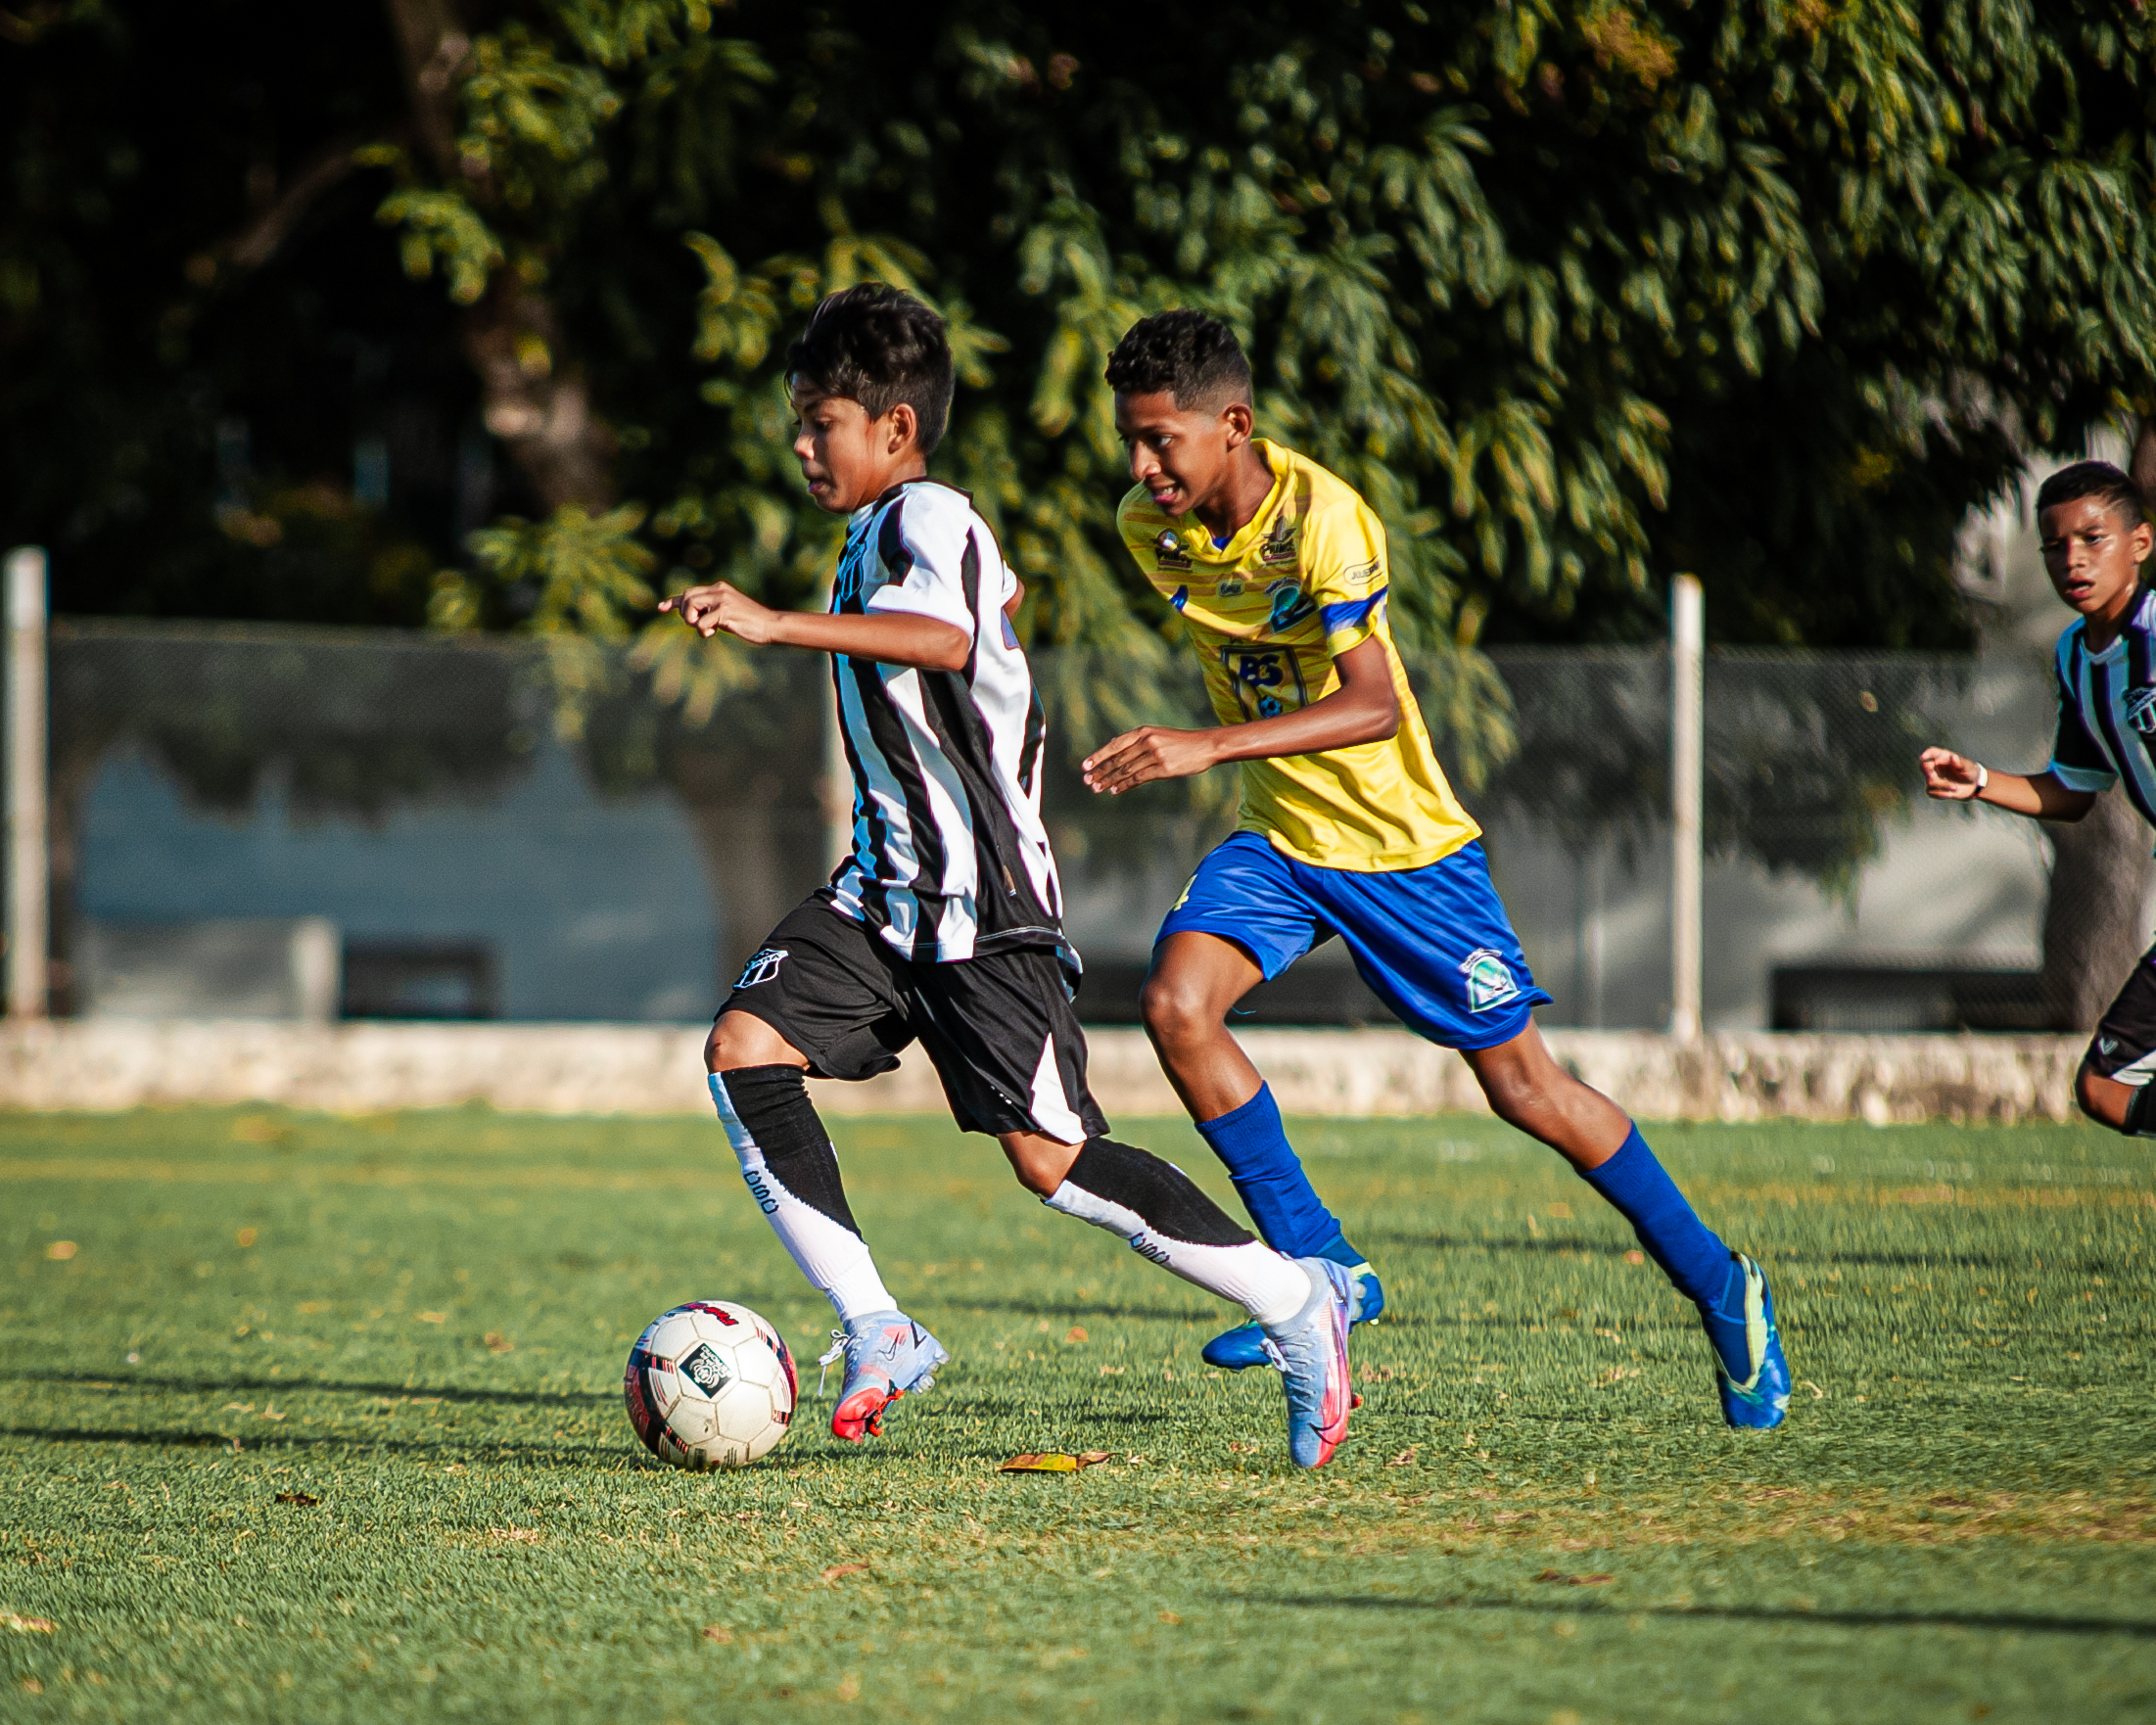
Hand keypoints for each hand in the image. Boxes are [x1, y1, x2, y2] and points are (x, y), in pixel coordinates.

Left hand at [657, 581, 780, 643]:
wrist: (770, 625)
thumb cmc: (749, 623)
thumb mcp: (726, 615)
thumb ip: (710, 611)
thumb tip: (691, 617)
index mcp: (719, 588)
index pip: (690, 592)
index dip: (674, 601)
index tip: (660, 608)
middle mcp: (719, 589)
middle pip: (687, 597)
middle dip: (685, 613)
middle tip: (696, 624)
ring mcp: (722, 599)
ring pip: (691, 606)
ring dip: (692, 621)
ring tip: (706, 629)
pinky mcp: (726, 611)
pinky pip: (702, 622)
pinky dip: (703, 631)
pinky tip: (714, 632)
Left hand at [1081, 726, 1219, 793]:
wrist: (1206, 746)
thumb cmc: (1181, 743)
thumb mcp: (1158, 735)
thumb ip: (1138, 742)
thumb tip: (1115, 751)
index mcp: (1143, 731)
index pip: (1114, 745)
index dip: (1098, 756)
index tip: (1085, 766)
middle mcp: (1147, 741)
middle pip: (1117, 759)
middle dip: (1101, 771)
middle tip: (1087, 780)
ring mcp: (1155, 755)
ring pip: (1125, 770)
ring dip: (1109, 780)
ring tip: (1097, 788)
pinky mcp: (1163, 769)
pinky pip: (1138, 778)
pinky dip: (1125, 785)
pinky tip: (1115, 790)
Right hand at [1920, 746, 1983, 800]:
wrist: (1973, 785)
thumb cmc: (1970, 772)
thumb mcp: (1968, 767)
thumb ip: (1960, 763)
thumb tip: (1953, 757)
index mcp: (1944, 757)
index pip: (1932, 752)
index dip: (1926, 754)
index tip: (1923, 757)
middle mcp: (1936, 766)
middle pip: (1924, 766)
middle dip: (1927, 772)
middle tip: (1931, 776)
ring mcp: (1934, 777)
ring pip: (1930, 781)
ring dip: (1942, 786)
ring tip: (1955, 787)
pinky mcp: (1934, 787)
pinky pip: (1930, 792)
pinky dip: (1940, 794)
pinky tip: (1950, 794)